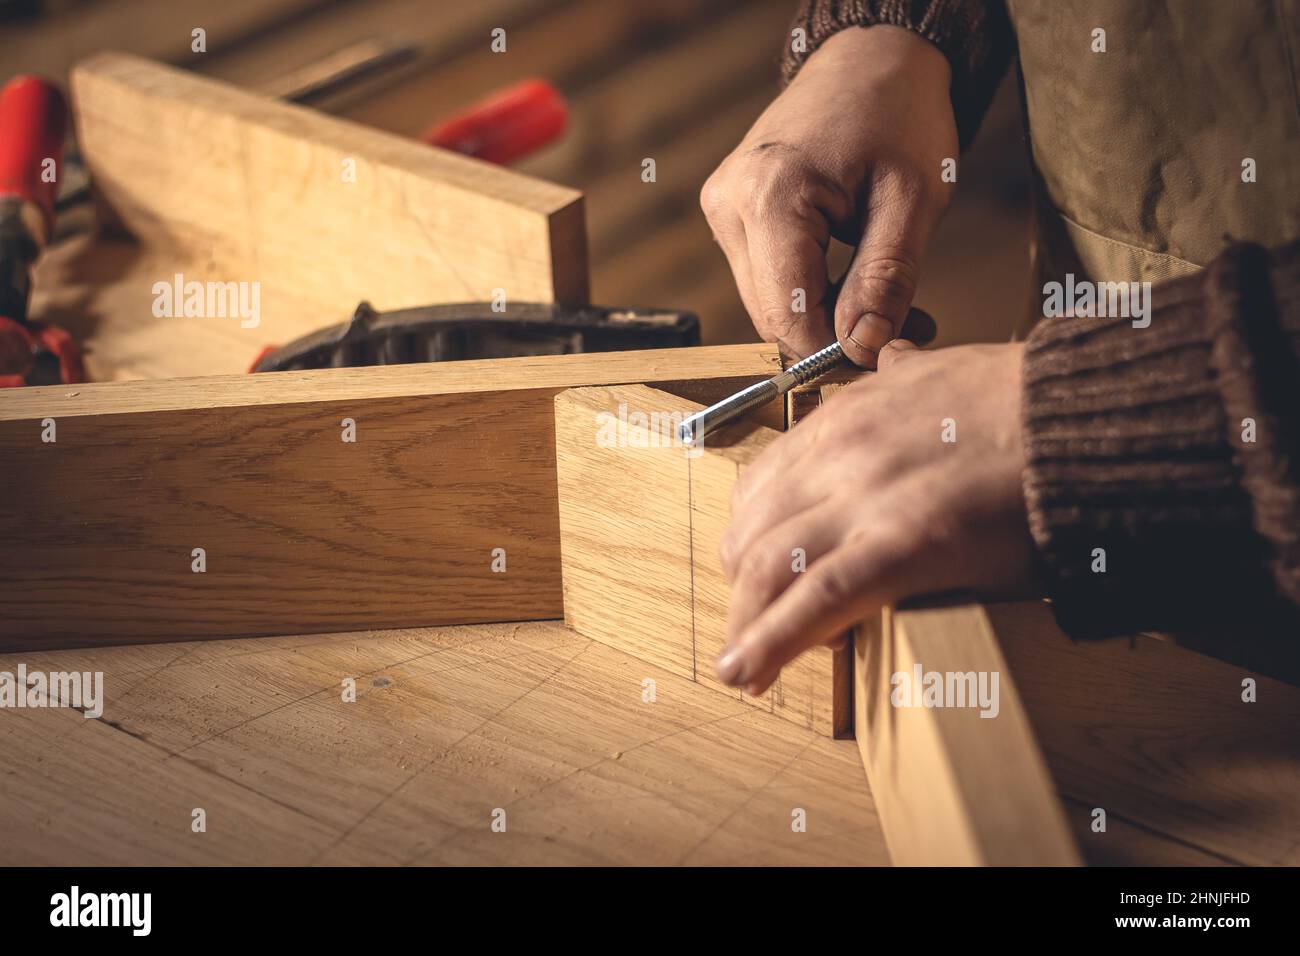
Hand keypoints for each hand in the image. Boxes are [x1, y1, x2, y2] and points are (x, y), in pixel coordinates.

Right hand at [700, 26, 956, 364]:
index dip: (834, 349)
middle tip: (903, 326)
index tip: (886, 354)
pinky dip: (809, 291)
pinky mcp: (729, 211)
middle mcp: (730, 204)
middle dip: (833, 335)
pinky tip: (852, 277)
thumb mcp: (913, 200)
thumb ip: (886, 280)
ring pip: (767, 302)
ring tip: (886, 300)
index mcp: (771, 195)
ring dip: (823, 316)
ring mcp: (722, 207)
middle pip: (771, 314)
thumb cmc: (898, 115)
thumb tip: (862, 348)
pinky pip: (765, 277)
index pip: (787, 314)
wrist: (870, 59)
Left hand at [714, 341, 1034, 694]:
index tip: (758, 571)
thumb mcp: (942, 371)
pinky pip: (817, 601)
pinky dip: (771, 643)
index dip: (752, 537)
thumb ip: (903, 375)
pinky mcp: (904, 544)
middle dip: (743, 588)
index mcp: (846, 417)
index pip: (762, 484)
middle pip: (752, 531)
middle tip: (755, 626)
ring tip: (744, 667)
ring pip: (768, 567)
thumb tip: (893, 358)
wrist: (1089, 414)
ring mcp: (866, 498)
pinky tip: (749, 673)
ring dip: (746, 624)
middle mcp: (839, 454)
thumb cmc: (1029, 402)